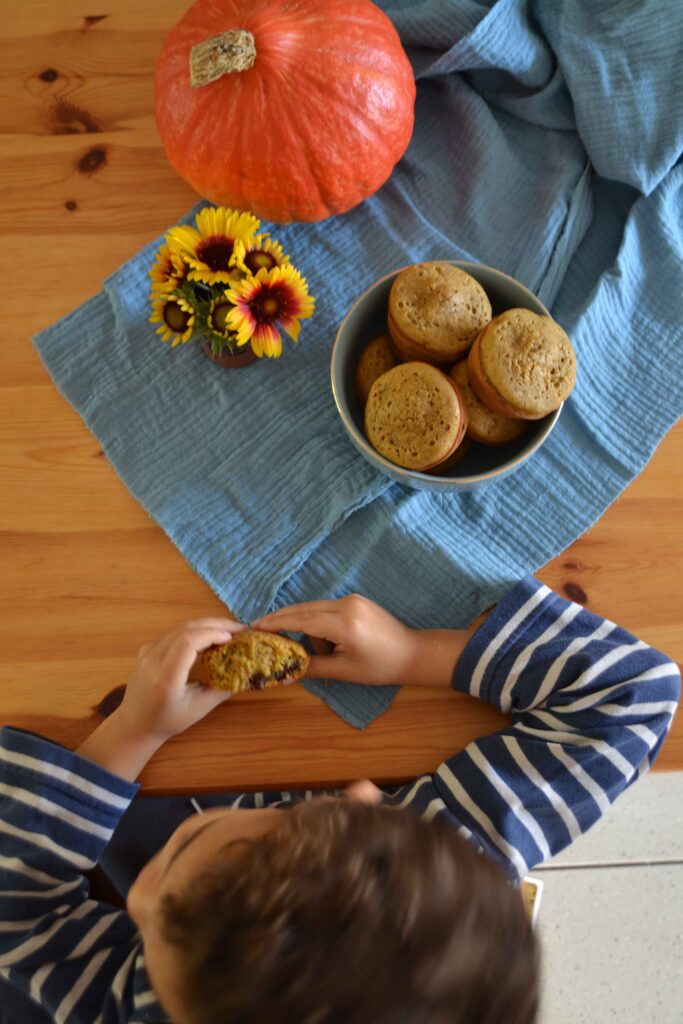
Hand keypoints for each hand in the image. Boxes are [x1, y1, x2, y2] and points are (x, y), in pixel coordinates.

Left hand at [115, 618, 246, 744]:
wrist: (134, 725)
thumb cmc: (167, 721)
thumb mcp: (198, 709)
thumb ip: (222, 690)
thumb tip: (246, 674)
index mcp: (165, 677)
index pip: (188, 642)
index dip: (211, 634)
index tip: (232, 637)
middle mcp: (152, 659)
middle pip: (185, 629)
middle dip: (215, 624)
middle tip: (238, 628)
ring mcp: (147, 652)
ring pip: (180, 627)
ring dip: (206, 625)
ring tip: (228, 631)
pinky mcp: (147, 649)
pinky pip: (173, 633)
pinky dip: (194, 631)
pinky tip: (208, 636)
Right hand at [253, 596, 470, 687]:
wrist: (413, 653)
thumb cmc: (380, 666)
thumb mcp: (344, 671)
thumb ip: (313, 666)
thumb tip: (287, 670)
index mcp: (343, 622)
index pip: (301, 618)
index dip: (277, 622)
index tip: (256, 626)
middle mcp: (345, 604)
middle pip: (304, 608)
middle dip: (282, 618)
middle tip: (260, 627)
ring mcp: (352, 600)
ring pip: (315, 609)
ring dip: (304, 625)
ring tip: (304, 646)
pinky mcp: (356, 601)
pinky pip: (328, 609)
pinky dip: (318, 622)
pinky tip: (319, 640)